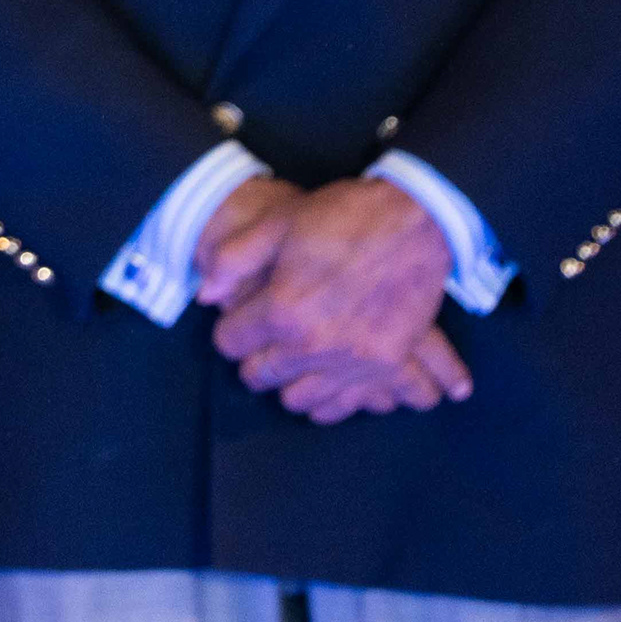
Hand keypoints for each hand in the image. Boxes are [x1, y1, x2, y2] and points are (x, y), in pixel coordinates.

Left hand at [212, 177, 472, 423]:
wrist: (414, 219)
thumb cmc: (342, 216)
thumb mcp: (277, 223)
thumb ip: (233, 260)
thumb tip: (206, 296)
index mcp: (280, 309)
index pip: (230, 343)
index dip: (230, 330)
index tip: (238, 322)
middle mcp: (312, 345)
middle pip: (261, 376)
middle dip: (254, 361)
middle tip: (262, 344)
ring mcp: (351, 360)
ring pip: (300, 400)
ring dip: (290, 383)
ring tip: (293, 363)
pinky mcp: (386, 365)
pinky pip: (346, 405)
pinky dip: (331, 401)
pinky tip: (325, 383)